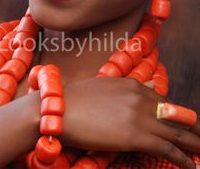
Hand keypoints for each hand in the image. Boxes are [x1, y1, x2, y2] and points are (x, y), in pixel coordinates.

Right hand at [61, 77, 199, 168]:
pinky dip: (183, 159)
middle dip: (194, 129)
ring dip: (195, 144)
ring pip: (177, 132)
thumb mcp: (106, 86)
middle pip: (176, 116)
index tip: (187, 125)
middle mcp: (141, 98)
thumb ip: (131, 88)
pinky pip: (167, 148)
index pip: (164, 102)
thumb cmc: (78, 99)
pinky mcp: (136, 136)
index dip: (178, 116)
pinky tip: (191, 166)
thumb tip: (151, 84)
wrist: (58, 109)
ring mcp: (140, 116)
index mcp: (134, 85)